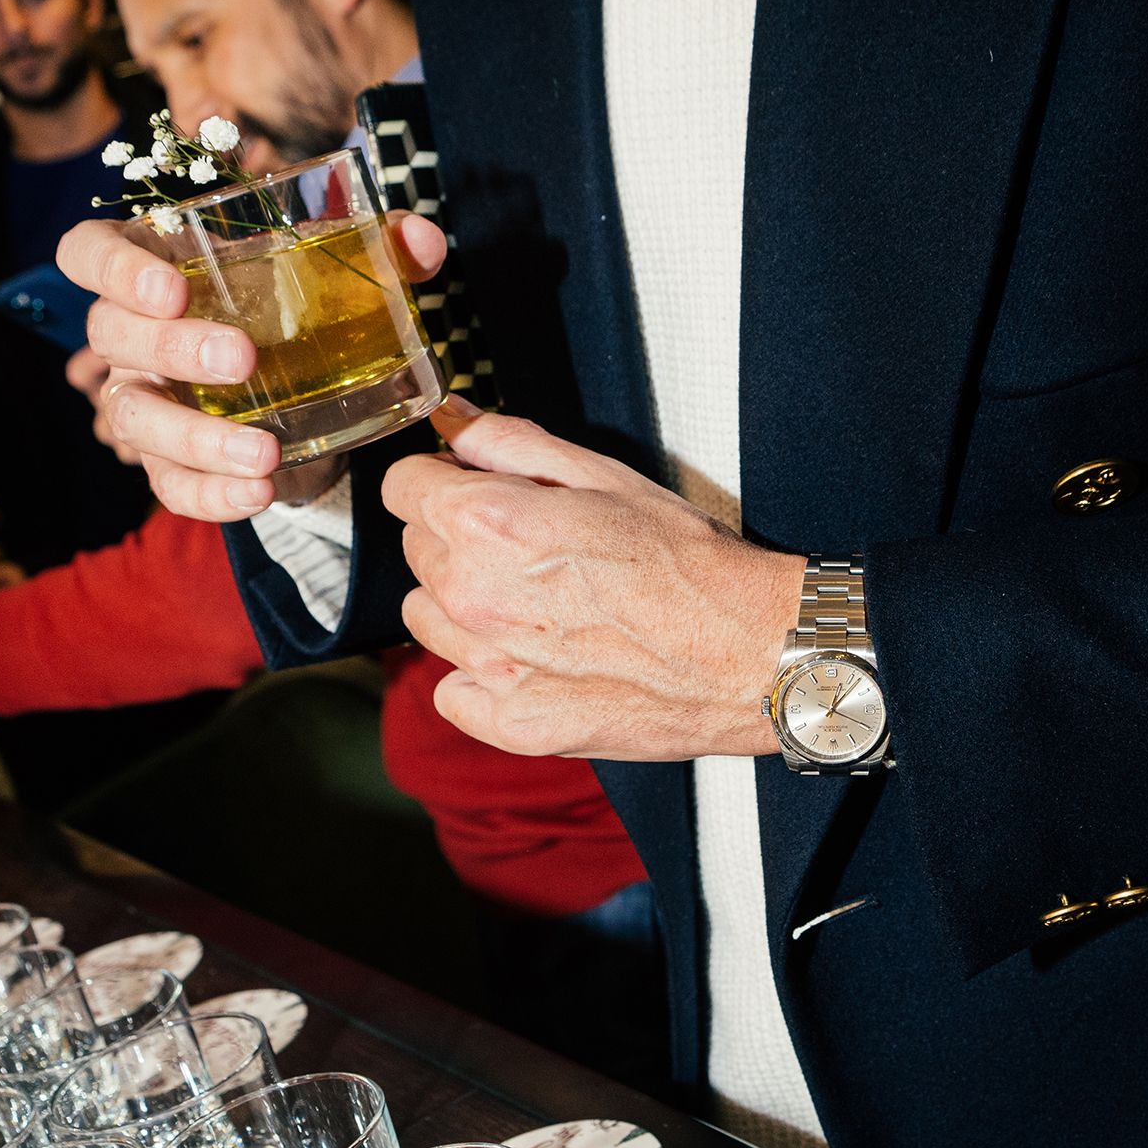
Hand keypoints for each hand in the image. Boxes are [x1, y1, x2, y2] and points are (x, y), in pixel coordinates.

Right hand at [57, 212, 448, 520]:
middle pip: (112, 333)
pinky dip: (210, 494)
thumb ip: (385, 248)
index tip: (169, 286)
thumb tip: (422, 237)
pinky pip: (170, 483)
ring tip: (264, 452)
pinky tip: (259, 494)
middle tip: (242, 360)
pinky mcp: (170, 462)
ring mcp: (145, 400)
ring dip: (195, 436)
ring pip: (135, 416)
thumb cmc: (304, 311)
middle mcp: (133, 333)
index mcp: (157, 267)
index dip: (113, 266)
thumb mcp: (342, 275)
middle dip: (171, 347)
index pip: (89, 251)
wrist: (316, 395)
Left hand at [382, 398, 804, 759]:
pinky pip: (452, 690)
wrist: (746, 649)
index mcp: (488, 522)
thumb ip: (512, 444)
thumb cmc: (689, 563)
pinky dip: (480, 675)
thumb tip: (455, 426)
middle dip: (456, 539)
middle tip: (526, 546)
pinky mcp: (509, 721)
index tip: (464, 488)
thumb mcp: (604, 474)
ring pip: (425, 620)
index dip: (437, 480)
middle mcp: (474, 595)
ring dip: (461, 606)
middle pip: (415, 551)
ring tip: (532, 604)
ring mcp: (488, 665)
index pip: (401, 487)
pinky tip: (532, 658)